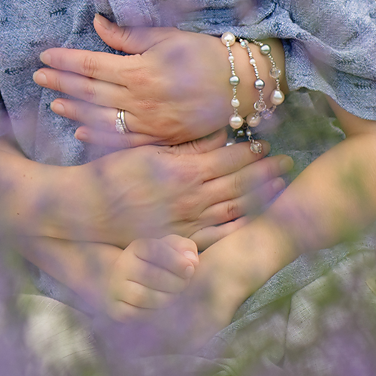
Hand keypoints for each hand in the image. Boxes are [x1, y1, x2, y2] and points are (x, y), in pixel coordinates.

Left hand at [33, 17, 238, 147]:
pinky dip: (100, 136)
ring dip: (74, 110)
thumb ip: (128, 36)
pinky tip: (82, 131)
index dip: (65, 61)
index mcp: (141, 70)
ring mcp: (151, 122)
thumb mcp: (166, 37)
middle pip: (90, 92)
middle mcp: (141, 99)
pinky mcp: (162, 138)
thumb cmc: (205, 54)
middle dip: (61, 83)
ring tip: (53, 103)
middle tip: (38, 77)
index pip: (91, 65)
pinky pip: (124, 140)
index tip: (44, 56)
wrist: (243, 86)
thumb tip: (97, 23)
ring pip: (102, 118)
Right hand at [86, 132, 290, 244]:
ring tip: (279, 187)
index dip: (252, 151)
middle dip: (266, 172)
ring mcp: (190, 222)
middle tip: (286, 163)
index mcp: (186, 172)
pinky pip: (219, 236)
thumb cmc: (115, 173)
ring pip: (235, 209)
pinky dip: (240, 226)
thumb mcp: (150, 150)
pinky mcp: (182, 240)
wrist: (90, 208)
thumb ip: (188, 146)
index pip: (230, 159)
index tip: (267, 144)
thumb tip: (220, 135)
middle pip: (240, 184)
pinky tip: (253, 219)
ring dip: (260, 197)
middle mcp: (193, 199)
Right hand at [104, 236, 197, 321]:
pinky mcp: (118, 308)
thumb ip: (185, 249)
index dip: (174, 260)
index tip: (190, 269)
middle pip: (148, 275)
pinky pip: (135, 313)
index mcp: (136, 248)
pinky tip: (161, 307)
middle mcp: (122, 266)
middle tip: (184, 284)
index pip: (152, 249)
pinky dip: (153, 312)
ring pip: (142, 296)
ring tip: (175, 295)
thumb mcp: (173, 250)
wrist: (132, 283)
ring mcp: (117, 288)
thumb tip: (192, 261)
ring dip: (165, 298)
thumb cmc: (160, 265)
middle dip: (174, 282)